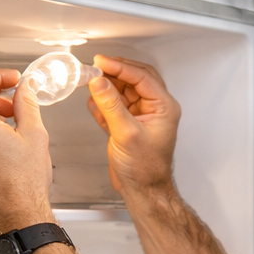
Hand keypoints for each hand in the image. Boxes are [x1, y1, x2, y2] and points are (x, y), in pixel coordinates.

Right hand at [86, 55, 180, 197]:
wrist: (143, 192)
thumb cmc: (146, 170)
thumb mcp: (126, 133)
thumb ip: (111, 105)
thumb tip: (99, 81)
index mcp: (163, 107)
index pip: (141, 76)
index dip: (119, 66)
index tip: (100, 62)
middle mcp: (154, 109)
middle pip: (133, 79)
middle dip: (113, 73)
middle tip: (95, 68)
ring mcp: (141, 116)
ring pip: (123, 91)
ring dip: (106, 87)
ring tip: (90, 83)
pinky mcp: (127, 125)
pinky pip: (114, 106)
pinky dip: (103, 103)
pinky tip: (93, 103)